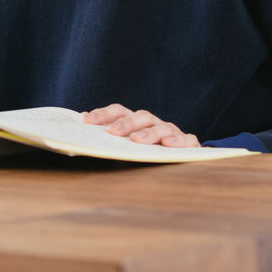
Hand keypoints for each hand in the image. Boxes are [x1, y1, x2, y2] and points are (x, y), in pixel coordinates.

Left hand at [83, 103, 199, 146]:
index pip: (119, 111)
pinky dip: (177, 141)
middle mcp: (153, 123)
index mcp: (136, 121)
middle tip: (113, 132)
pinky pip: (186, 140)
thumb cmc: (148, 153)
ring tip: (137, 140)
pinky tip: (167, 145)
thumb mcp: (126, 148)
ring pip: (161, 127)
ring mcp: (172, 132)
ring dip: (148, 133)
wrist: (184, 161)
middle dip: (126, 123)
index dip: (103, 114)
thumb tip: (81, 130)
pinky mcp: (189, 144)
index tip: (86, 120)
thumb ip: (108, 140)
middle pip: (140, 116)